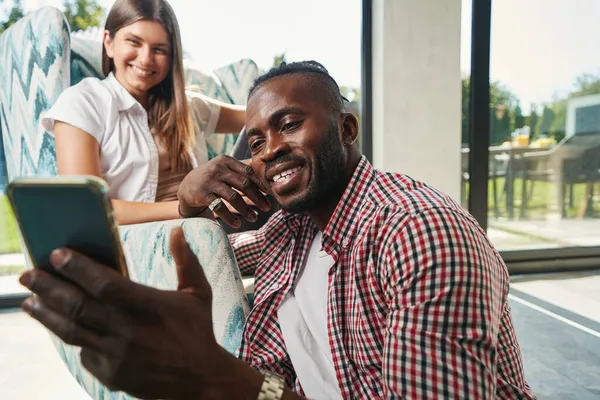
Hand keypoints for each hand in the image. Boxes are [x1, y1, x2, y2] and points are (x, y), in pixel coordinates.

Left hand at [18, 228, 244, 398]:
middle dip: (49, 287)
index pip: (105, 284)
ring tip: (28, 301)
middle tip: (28, 273)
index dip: (79, 268)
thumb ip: (186, 261)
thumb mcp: (198, 294)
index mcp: (149, 306)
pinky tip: (58, 325)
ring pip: (72, 331)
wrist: (200, 380)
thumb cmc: (197, 332)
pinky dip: (70, 337)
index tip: (57, 254)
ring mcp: (116, 355)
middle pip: (79, 306)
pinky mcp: (111, 374)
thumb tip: (176, 231)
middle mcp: (128, 330)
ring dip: (47, 314)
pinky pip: (84, 352)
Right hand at [178, 155, 270, 226]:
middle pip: (243, 183)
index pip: (248, 171)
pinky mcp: (202, 195)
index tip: (271, 193)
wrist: (186, 186)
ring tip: (254, 218)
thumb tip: (266, 173)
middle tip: (267, 208)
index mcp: (226, 161)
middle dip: (257, 197)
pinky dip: (230, 217)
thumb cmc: (212, 178)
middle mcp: (217, 169)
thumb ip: (242, 169)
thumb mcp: (224, 168)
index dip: (261, 183)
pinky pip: (220, 207)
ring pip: (233, 197)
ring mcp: (209, 182)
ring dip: (246, 210)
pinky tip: (237, 224)